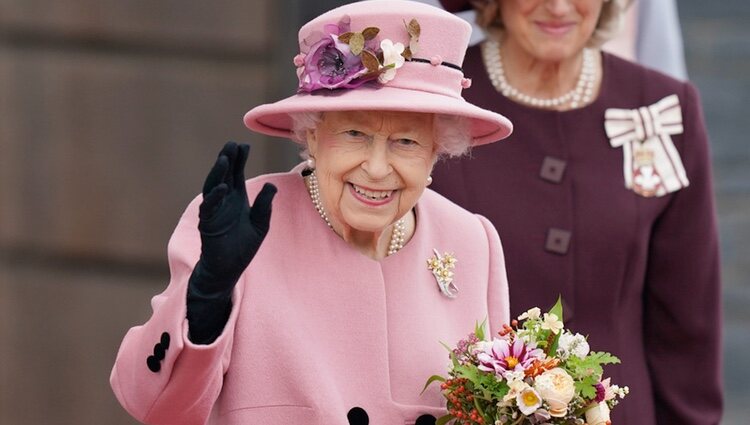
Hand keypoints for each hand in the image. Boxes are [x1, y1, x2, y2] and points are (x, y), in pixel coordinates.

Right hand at [192, 142, 276, 294]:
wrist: (229, 269)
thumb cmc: (243, 247)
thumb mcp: (260, 224)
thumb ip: (264, 205)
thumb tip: (271, 185)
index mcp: (236, 199)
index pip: (236, 174)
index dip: (239, 160)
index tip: (244, 145)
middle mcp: (223, 201)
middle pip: (223, 175)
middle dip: (227, 160)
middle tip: (231, 144)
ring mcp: (214, 212)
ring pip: (213, 187)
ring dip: (218, 173)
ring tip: (224, 159)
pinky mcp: (208, 224)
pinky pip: (208, 208)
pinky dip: (214, 197)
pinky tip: (223, 187)